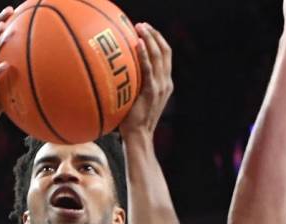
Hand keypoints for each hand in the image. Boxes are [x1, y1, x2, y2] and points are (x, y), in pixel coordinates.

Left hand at [119, 23, 172, 137]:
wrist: (138, 136)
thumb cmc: (132, 121)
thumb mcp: (137, 100)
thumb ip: (135, 86)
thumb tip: (119, 74)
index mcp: (165, 84)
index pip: (166, 56)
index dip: (158, 40)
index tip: (146, 30)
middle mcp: (166, 83)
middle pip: (165, 51)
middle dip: (154, 34)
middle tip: (141, 25)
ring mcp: (160, 87)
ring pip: (159, 55)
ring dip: (150, 38)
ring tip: (139, 28)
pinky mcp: (151, 91)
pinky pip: (148, 67)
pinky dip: (144, 53)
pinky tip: (137, 43)